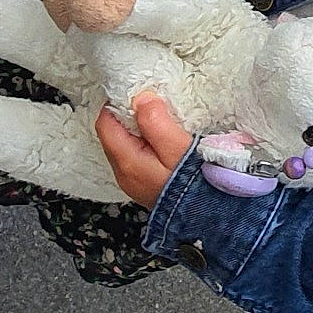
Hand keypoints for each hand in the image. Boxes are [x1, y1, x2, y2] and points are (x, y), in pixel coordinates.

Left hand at [95, 93, 194, 208]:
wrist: (207, 217)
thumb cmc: (194, 186)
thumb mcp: (177, 147)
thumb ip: (156, 122)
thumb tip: (140, 99)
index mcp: (127, 161)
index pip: (105, 123)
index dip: (118, 104)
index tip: (141, 95)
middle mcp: (123, 173)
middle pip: (113, 134)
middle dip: (130, 116)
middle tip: (156, 107)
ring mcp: (133, 181)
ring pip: (125, 145)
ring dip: (140, 130)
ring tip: (163, 124)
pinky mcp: (144, 184)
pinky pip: (137, 156)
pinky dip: (146, 144)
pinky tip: (165, 143)